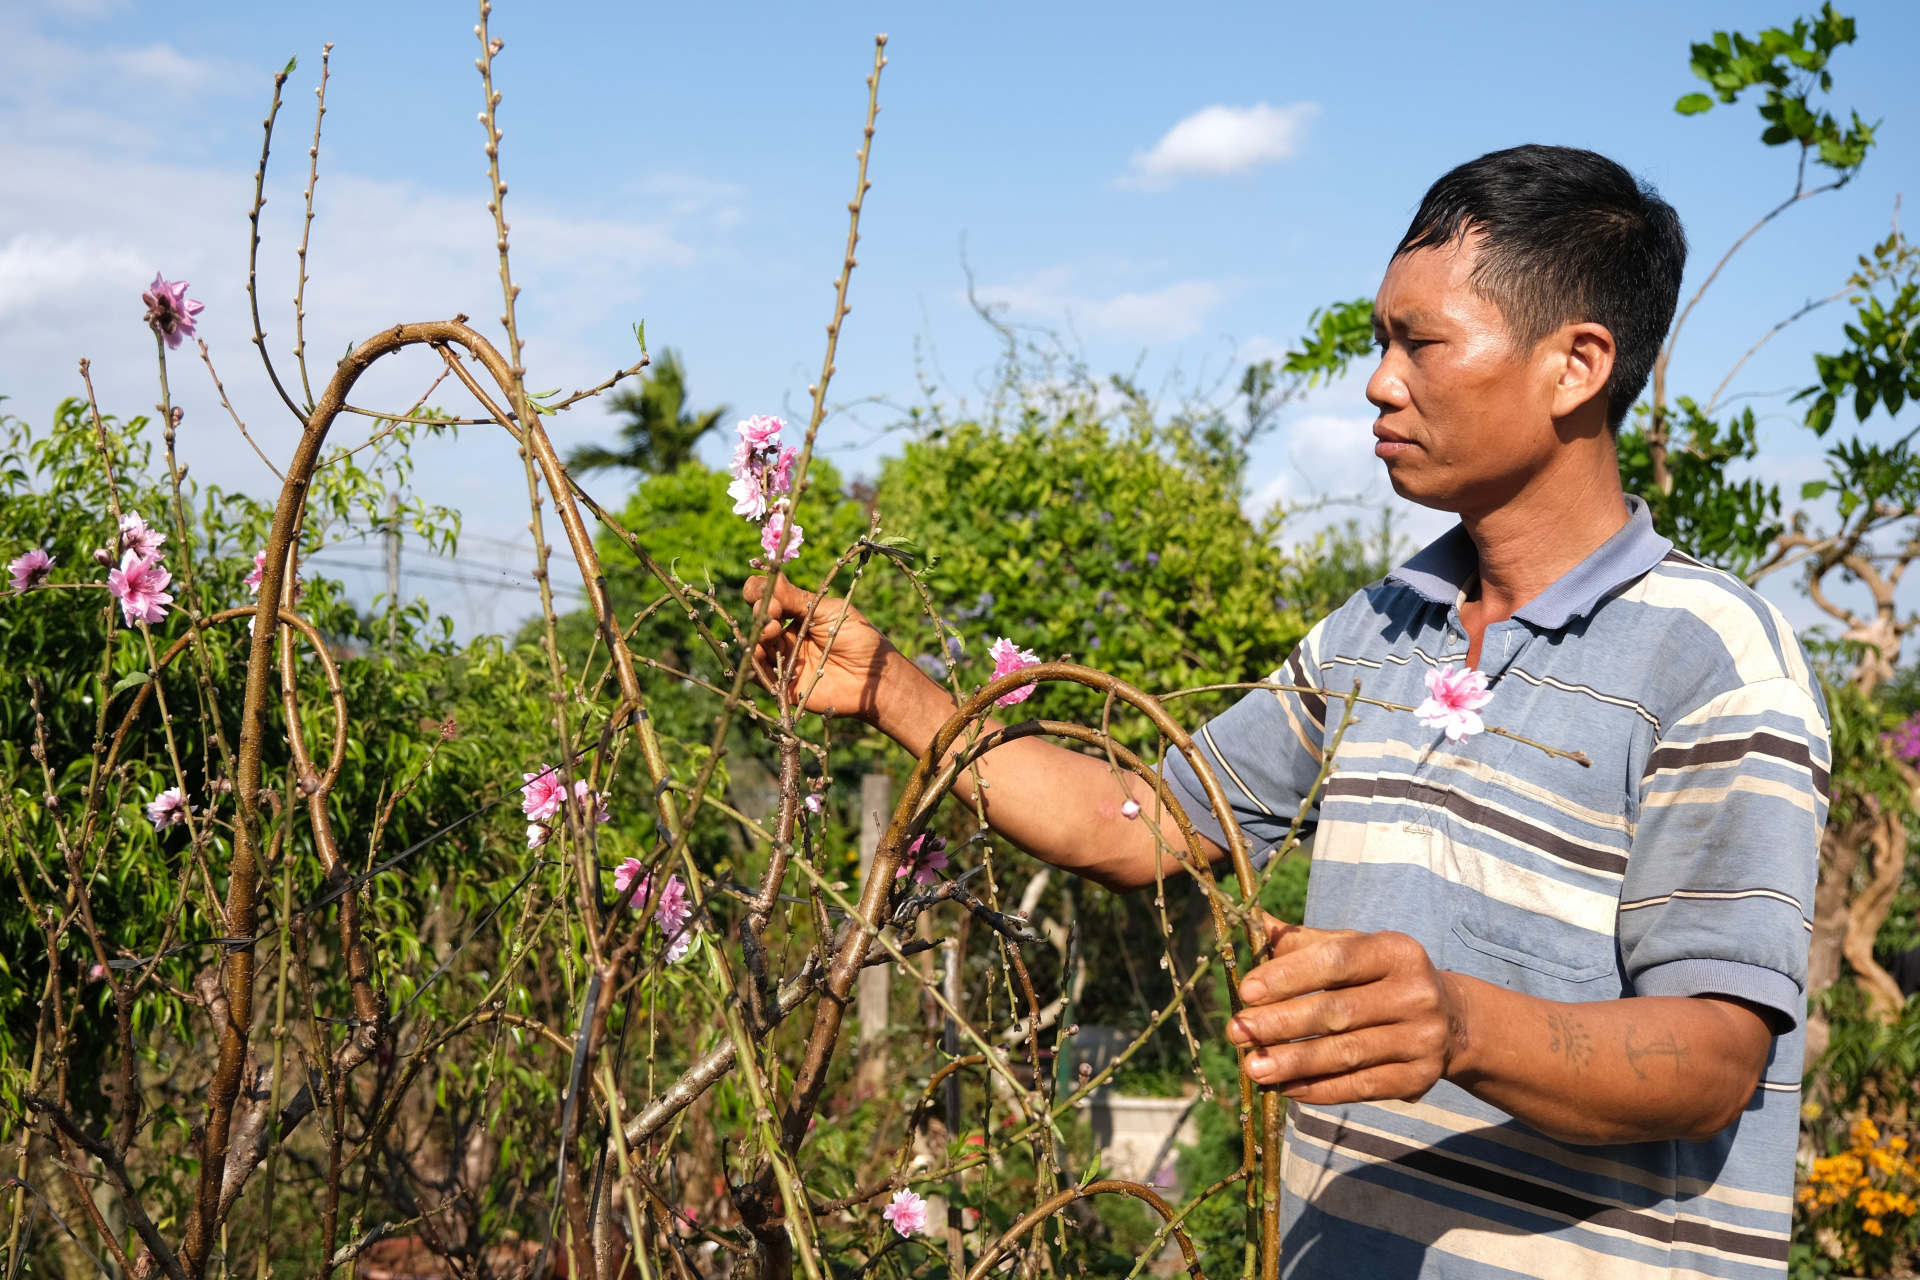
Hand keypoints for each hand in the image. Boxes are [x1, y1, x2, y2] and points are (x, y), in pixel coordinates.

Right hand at [742, 574, 900, 721]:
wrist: (874, 677)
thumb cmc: (858, 638)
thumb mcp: (828, 611)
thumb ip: (797, 598)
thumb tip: (772, 577)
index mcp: (798, 613)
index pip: (768, 598)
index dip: (762, 593)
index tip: (770, 595)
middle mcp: (787, 636)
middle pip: (758, 620)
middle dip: (761, 613)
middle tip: (774, 615)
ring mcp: (784, 660)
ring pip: (755, 646)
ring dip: (757, 637)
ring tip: (771, 633)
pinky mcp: (784, 685)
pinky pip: (760, 676)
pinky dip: (755, 665)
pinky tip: (760, 655)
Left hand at [1227, 918, 1469, 1104]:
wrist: (1452, 1021)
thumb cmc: (1382, 977)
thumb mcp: (1354, 949)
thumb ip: (1304, 942)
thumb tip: (1253, 923)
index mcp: (1396, 951)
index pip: (1336, 961)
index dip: (1289, 976)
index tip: (1247, 991)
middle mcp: (1415, 993)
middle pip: (1337, 1012)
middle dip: (1281, 1024)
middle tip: (1237, 1032)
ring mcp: (1421, 1039)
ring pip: (1346, 1054)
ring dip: (1294, 1063)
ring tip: (1253, 1067)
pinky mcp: (1418, 1078)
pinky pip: (1361, 1086)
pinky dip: (1320, 1089)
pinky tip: (1286, 1088)